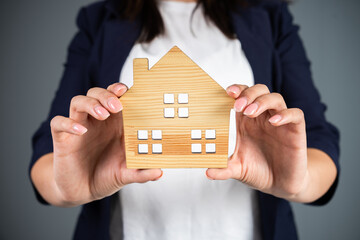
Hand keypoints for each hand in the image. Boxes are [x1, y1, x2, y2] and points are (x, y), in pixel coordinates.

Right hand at [50, 83, 161, 205]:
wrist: (83, 191)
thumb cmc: (106, 175)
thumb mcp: (126, 175)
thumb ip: (142, 173)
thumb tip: (159, 172)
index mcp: (114, 124)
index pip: (116, 98)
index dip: (121, 90)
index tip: (129, 90)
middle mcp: (96, 122)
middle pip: (97, 94)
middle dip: (107, 95)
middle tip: (117, 106)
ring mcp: (78, 127)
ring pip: (78, 101)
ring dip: (90, 104)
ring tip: (102, 115)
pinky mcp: (63, 139)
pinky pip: (58, 122)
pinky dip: (68, 123)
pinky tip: (81, 131)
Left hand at [206, 84, 307, 198]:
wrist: (279, 185)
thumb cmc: (258, 171)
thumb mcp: (237, 169)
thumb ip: (222, 168)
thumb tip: (207, 173)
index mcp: (246, 121)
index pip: (242, 95)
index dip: (236, 90)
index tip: (227, 92)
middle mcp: (263, 118)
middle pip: (259, 91)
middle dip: (248, 94)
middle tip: (238, 106)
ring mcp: (280, 122)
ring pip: (275, 98)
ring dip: (262, 101)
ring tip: (250, 112)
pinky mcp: (295, 131)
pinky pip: (295, 114)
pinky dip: (285, 114)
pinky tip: (274, 122)